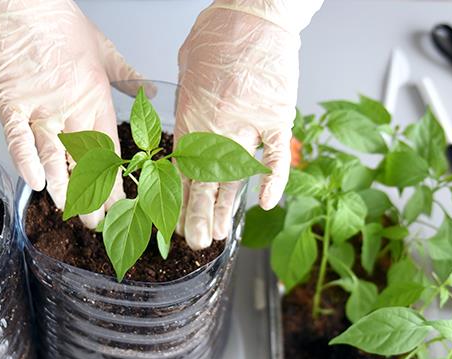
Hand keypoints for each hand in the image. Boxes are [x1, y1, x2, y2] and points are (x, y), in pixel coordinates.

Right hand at [0, 0, 146, 227]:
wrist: (22, 3)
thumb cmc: (61, 24)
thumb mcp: (104, 51)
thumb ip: (128, 76)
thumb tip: (150, 90)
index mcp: (94, 97)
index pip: (108, 148)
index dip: (115, 181)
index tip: (121, 206)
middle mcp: (70, 106)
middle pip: (84, 159)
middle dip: (91, 194)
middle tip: (96, 223)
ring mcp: (39, 105)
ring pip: (54, 153)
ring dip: (63, 185)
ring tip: (70, 212)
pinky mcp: (11, 102)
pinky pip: (18, 137)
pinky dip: (26, 159)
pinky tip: (35, 183)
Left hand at [175, 0, 322, 248]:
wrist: (256, 12)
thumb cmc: (219, 33)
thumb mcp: (188, 69)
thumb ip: (187, 102)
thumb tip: (185, 123)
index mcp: (193, 116)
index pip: (181, 170)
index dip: (176, 200)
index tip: (172, 222)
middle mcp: (219, 127)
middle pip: (206, 182)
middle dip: (197, 216)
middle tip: (194, 242)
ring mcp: (251, 125)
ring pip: (236, 177)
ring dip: (226, 209)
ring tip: (218, 235)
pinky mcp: (279, 117)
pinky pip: (276, 156)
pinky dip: (273, 181)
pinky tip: (264, 204)